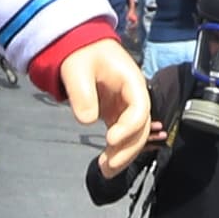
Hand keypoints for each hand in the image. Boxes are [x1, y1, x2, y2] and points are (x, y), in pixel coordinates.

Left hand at [59, 36, 153, 168]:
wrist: (80, 47)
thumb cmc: (82, 53)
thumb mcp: (77, 69)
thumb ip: (82, 94)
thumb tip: (87, 120)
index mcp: (131, 81)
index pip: (140, 108)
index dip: (129, 126)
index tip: (110, 139)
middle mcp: (134, 97)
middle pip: (141, 128)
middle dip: (128, 149)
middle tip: (108, 166)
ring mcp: (127, 108)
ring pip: (134, 136)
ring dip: (123, 155)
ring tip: (106, 170)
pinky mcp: (117, 115)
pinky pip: (123, 137)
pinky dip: (116, 151)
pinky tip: (106, 164)